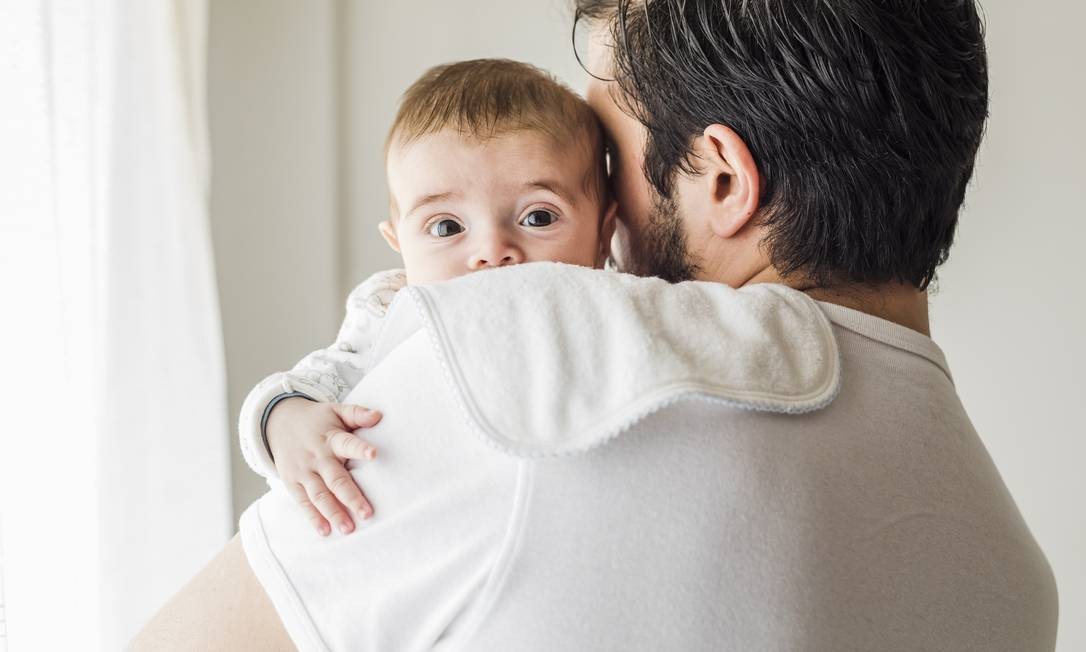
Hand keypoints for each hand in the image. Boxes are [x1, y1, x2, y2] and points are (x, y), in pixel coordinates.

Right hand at [265, 398, 382, 535]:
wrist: (279, 423)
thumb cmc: (318, 420)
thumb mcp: (336, 410)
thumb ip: (357, 413)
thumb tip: (379, 415)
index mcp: (331, 438)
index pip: (347, 443)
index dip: (360, 449)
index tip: (374, 454)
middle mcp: (317, 457)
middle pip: (335, 479)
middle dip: (350, 497)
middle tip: (367, 513)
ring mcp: (303, 472)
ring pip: (319, 495)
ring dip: (333, 513)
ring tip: (349, 529)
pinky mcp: (292, 483)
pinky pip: (303, 502)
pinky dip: (313, 517)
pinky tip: (325, 531)